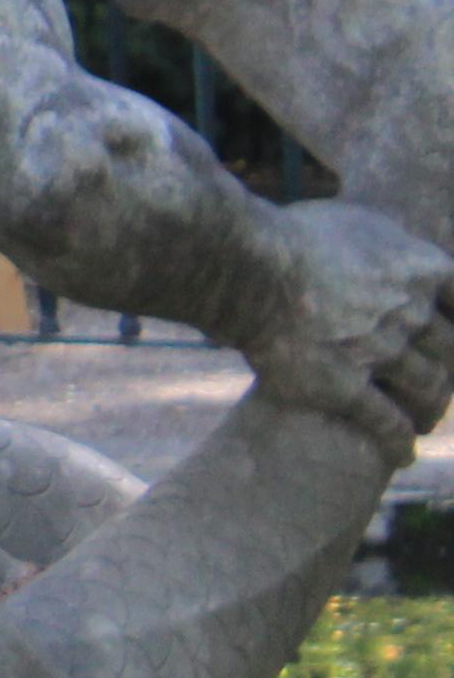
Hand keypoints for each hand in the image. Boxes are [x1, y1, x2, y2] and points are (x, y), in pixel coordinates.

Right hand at [245, 195, 453, 452]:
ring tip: (424, 421)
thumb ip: (388, 242)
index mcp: (418, 268)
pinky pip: (388, 424)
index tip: (448, 332)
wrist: (245, 265)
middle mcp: (410, 313)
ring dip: (430, 409)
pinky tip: (403, 455)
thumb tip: (399, 252)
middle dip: (449, 369)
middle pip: (450, 351)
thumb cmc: (291, 236)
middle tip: (440, 382)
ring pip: (428, 389)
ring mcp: (382, 352)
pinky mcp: (346, 386)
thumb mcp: (354, 222)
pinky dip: (399, 442)